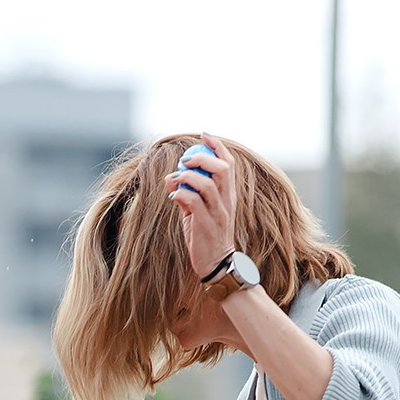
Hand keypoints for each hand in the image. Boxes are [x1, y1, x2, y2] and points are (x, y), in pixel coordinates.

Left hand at [167, 137, 238, 286]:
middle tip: (185, 159)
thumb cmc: (206, 236)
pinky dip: (180, 194)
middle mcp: (227, 202)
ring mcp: (218, 214)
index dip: (218, 146)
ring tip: (175, 180)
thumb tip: (170, 177)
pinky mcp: (206, 226)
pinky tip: (173, 197)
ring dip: (187, 177)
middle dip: (202, 157)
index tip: (205, 134)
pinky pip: (193, 202)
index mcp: (229, 195)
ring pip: (207, 184)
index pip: (229, 164)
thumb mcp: (196, 212)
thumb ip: (186, 194)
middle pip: (222, 169)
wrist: (216, 265)